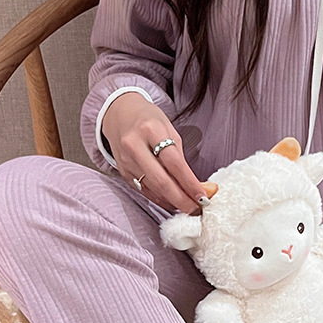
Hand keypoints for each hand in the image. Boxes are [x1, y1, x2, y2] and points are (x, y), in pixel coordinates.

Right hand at [101, 92, 205, 213]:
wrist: (119, 114)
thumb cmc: (148, 120)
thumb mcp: (168, 129)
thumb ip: (179, 156)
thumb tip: (194, 183)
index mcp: (151, 130)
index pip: (174, 162)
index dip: (189, 183)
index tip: (203, 196)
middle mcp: (135, 146)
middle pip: (161, 180)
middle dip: (181, 199)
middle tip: (196, 209)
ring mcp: (126, 161)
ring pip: (152, 188)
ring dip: (172, 201)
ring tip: (187, 207)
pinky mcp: (122, 172)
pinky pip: (143, 190)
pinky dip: (159, 199)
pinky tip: (171, 202)